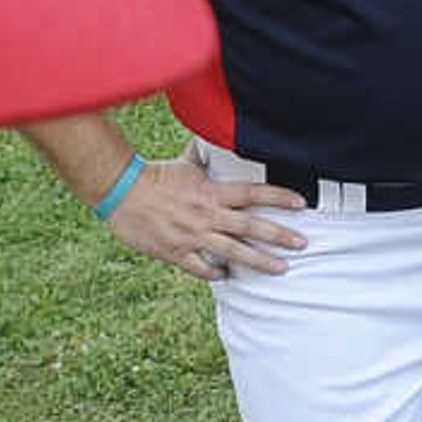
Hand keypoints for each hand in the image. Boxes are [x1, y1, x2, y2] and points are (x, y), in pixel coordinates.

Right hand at [105, 155, 304, 281]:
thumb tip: (220, 145)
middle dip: (280, 236)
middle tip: (302, 244)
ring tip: (281, 268)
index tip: (301, 204)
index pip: (252, 194)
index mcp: (210, 192)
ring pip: (233, 251)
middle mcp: (206, 215)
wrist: (118, 190)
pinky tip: (227, 276)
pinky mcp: (175, 252)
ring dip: (259, 261)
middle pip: (250, 226)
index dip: (278, 198)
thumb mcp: (186, 165)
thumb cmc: (152, 176)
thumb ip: (207, 163)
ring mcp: (192, 235)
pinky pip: (201, 267)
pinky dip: (216, 273)